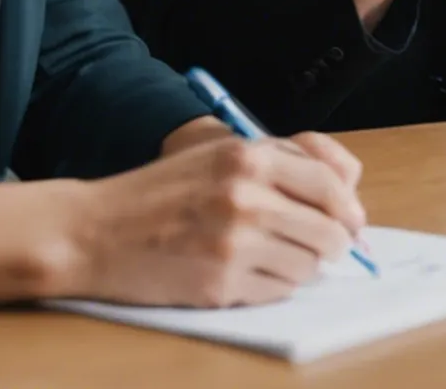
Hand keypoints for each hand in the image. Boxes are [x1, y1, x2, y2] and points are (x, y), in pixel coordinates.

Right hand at [0, 129, 369, 307]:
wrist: (93, 232)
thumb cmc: (158, 192)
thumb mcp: (217, 154)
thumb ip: (281, 162)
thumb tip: (347, 191)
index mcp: (249, 157)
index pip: (331, 184)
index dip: (349, 208)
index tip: (352, 222)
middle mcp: (247, 198)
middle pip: (329, 230)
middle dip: (334, 243)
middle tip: (325, 248)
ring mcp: (234, 244)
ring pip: (308, 265)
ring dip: (303, 266)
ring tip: (277, 257)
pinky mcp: (220, 284)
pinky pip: (278, 291)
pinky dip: (275, 286)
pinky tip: (252, 274)